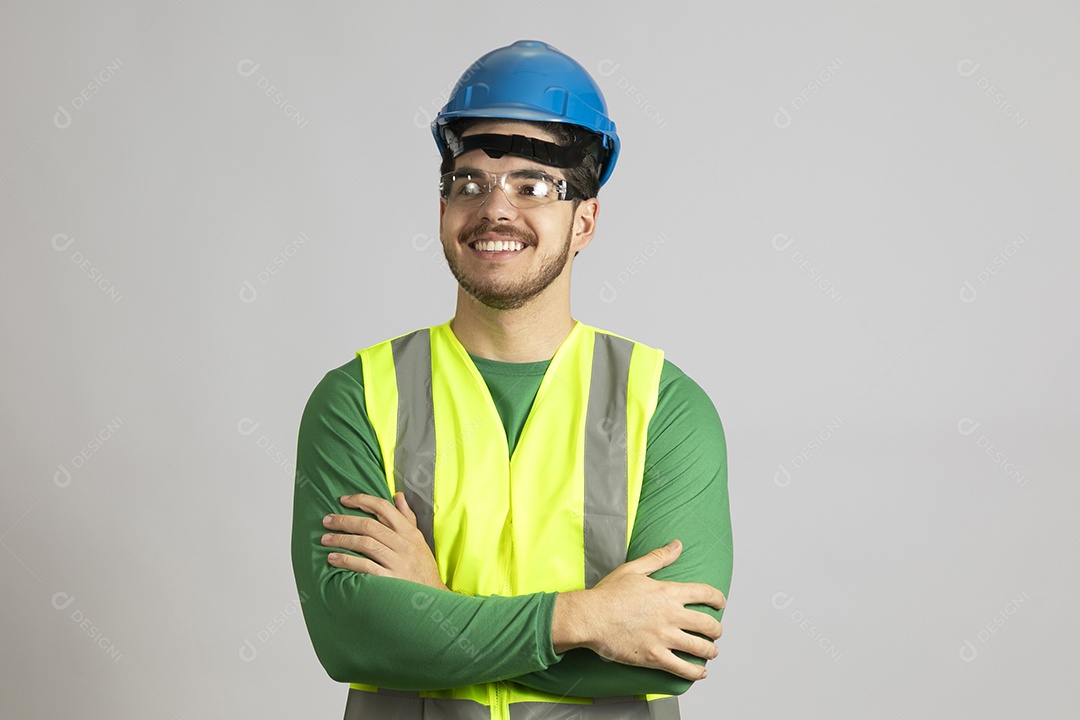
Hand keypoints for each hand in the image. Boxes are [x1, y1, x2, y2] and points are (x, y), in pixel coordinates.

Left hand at [321, 492, 448, 590]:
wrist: (433, 600)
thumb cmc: (423, 569)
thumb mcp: (419, 541)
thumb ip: (408, 518)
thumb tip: (398, 496)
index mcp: (410, 532)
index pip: (384, 508)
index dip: (361, 500)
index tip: (343, 500)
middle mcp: (404, 545)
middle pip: (369, 525)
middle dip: (344, 521)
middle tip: (327, 521)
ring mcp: (398, 562)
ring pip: (365, 543)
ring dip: (342, 540)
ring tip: (325, 539)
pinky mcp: (390, 580)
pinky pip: (365, 566)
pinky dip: (347, 561)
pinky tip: (334, 559)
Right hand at [553, 539, 724, 680]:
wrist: (590, 617)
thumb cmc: (608, 594)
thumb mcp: (634, 569)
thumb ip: (659, 557)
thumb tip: (677, 545)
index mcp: (668, 592)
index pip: (705, 593)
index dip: (717, 599)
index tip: (720, 603)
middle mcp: (671, 615)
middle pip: (708, 624)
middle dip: (717, 630)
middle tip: (716, 632)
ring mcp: (664, 637)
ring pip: (700, 648)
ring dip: (711, 651)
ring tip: (711, 652)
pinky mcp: (654, 657)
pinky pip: (683, 668)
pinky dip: (696, 673)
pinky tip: (700, 673)